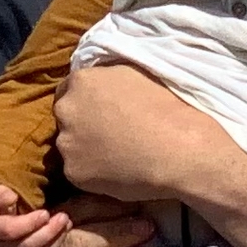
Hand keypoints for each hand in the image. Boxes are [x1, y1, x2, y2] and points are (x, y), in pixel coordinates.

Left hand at [53, 63, 224, 211]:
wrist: (180, 150)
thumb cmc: (168, 108)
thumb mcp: (137, 74)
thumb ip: (110, 78)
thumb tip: (105, 85)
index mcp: (82, 81)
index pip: (70, 89)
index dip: (88, 101)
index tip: (103, 111)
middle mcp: (66, 110)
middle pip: (66, 117)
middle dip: (82, 123)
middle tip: (110, 134)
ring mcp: (67, 143)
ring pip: (71, 145)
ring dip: (86, 149)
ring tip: (117, 156)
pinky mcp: (73, 172)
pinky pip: (80, 171)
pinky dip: (94, 173)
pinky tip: (118, 173)